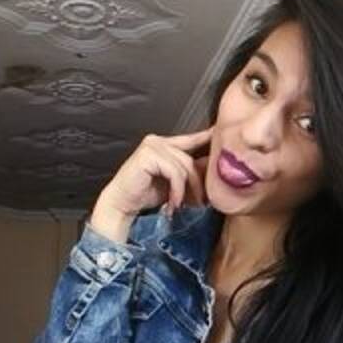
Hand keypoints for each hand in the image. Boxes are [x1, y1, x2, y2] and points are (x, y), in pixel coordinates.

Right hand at [90, 127, 212, 242]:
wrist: (122, 204)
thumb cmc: (146, 194)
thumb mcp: (174, 183)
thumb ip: (188, 173)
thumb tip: (213, 172)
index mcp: (165, 144)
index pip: (191, 140)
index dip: (206, 138)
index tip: (220, 136)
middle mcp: (159, 141)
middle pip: (190, 160)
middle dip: (197, 184)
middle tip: (199, 203)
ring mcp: (152, 145)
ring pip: (185, 167)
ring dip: (186, 190)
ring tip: (181, 205)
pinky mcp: (148, 154)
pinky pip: (175, 173)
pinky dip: (177, 191)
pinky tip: (173, 203)